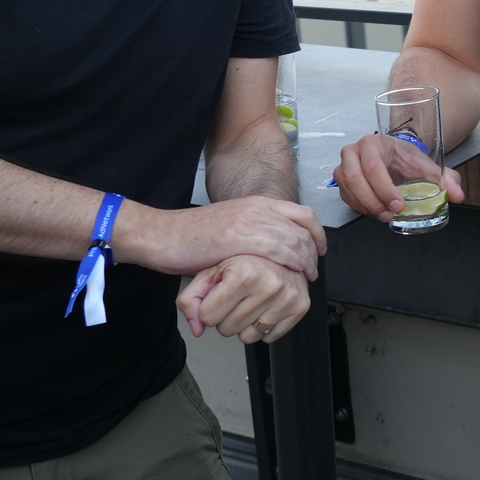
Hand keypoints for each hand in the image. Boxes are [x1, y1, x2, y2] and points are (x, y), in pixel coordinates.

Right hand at [118, 196, 324, 279]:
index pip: (302, 213)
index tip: (320, 249)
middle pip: (302, 227)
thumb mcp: (229, 226)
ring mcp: (247, 221)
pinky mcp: (237, 238)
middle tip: (313, 269)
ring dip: (305, 259)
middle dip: (313, 250)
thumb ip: (252, 234)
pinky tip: (292, 274)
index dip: (317, 232)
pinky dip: (290, 262)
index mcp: (255, 203)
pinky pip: (276, 248)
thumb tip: (270, 251)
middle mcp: (255, 208)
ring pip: (293, 238)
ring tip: (306, 276)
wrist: (160, 235)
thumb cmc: (190, 236)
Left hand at [177, 254, 309, 343]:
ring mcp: (287, 297)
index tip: (219, 294)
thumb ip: (191, 299)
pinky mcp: (300, 307)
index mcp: (244, 272)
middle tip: (235, 297)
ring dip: (244, 325)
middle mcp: (269, 284)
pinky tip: (265, 307)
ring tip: (250, 301)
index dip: (209, 307)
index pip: (208, 317)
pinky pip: (270, 338)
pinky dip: (264, 328)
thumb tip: (196, 328)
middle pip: (226, 329)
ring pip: (247, 337)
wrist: (280, 248)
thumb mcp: (210, 271)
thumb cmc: (243, 259)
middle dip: (225, 317)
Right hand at [333, 133, 464, 221]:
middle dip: (373, 201)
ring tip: (384, 216)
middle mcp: (353, 151)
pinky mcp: (341, 180)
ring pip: (347, 189)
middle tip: (390, 214)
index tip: (399, 205)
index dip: (384, 189)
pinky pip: (345, 197)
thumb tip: (457, 196)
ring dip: (366, 206)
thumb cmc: (406, 159)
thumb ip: (446, 180)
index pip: (373, 166)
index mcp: (373, 143)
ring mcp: (344, 165)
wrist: (395, 155)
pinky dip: (359, 208)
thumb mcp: (427, 167)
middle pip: (356, 179)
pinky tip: (375, 212)